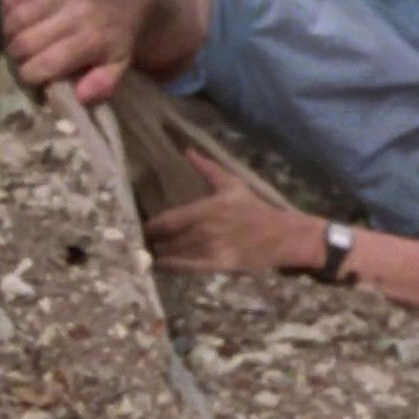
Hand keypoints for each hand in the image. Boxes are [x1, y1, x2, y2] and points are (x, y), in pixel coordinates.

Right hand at [1, 0, 150, 103]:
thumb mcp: (121, 64)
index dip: (30, 76)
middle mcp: (78, 10)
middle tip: (23, 59)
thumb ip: (103, 83)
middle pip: (25, 41)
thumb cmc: (122, 34)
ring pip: (16, 16)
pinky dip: (11, 6)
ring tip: (19, 39)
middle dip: (18, 56)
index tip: (31, 78)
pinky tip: (19, 16)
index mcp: (94, 38)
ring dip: (11, 33)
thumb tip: (80, 96)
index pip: (44, 64)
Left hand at [145, 150, 312, 273]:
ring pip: (174, 254)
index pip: (167, 221)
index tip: (140, 226)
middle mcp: (205, 230)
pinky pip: (187, 268)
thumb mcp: (232, 184)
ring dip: (159, 253)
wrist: (280, 235)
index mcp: (207, 208)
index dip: (149, 226)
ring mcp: (211, 249)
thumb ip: (207, 168)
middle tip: (139, 241)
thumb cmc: (254, 208)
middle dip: (151, 241)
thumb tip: (187, 150)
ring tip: (147, 251)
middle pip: (167, 239)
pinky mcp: (217, 265)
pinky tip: (162, 264)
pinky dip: (171, 266)